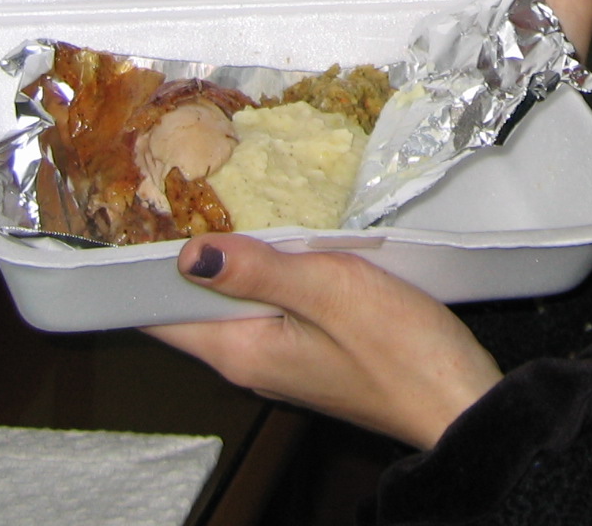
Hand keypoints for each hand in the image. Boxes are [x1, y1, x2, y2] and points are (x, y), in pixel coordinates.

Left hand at [148, 235, 502, 449]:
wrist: (459, 404)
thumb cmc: (404, 351)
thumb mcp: (331, 292)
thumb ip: (259, 270)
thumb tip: (188, 254)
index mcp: (241, 350)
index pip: (160, 312)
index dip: (139, 266)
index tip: (132, 213)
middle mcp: (249, 361)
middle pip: (193, 305)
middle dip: (182, 252)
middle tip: (178, 187)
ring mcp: (280, 361)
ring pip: (232, 304)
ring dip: (229, 260)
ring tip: (224, 201)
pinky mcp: (311, 354)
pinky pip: (268, 308)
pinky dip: (265, 274)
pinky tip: (283, 243)